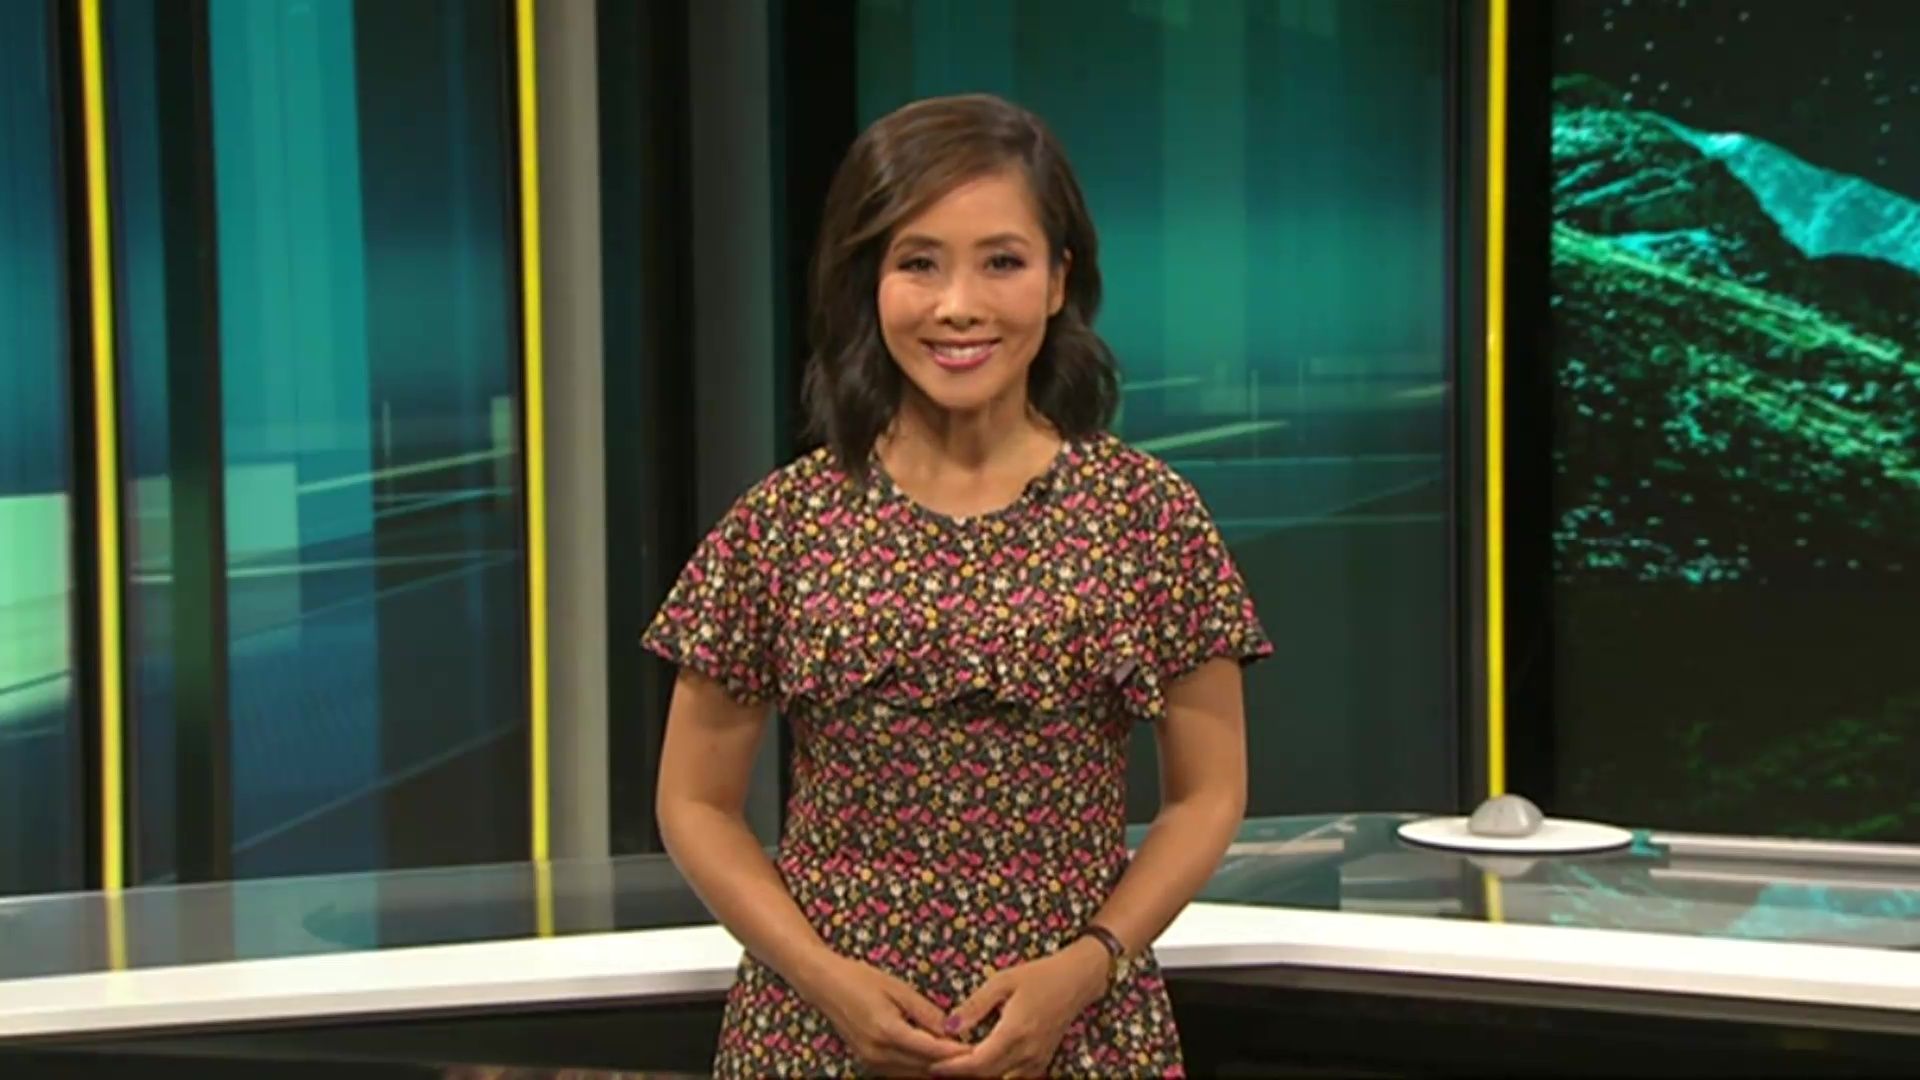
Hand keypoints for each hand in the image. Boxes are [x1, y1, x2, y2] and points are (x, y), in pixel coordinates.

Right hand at [792, 950, 970, 1074]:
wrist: (824, 984)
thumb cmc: (860, 978)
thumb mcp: (898, 988)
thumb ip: (926, 1012)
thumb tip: (953, 1030)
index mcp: (887, 1031)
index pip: (931, 1050)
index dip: (957, 1053)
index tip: (979, 1052)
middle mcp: (878, 1053)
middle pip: (925, 1068)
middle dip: (952, 1067)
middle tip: (979, 1063)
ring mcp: (871, 1061)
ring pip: (914, 1075)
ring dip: (939, 1071)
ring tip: (964, 1066)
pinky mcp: (869, 1062)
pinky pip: (901, 1072)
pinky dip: (921, 1070)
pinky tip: (938, 1063)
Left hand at [929, 939, 1110, 1077]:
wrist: (1077, 980)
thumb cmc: (1038, 975)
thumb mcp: (1002, 981)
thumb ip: (975, 1005)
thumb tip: (949, 1026)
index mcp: (1015, 1032)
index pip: (978, 1063)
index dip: (953, 1068)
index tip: (933, 1065)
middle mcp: (1027, 1053)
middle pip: (987, 1076)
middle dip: (960, 1074)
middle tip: (937, 1066)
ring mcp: (1037, 1060)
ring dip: (978, 1075)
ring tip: (956, 1065)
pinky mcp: (1042, 1062)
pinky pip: (1014, 1077)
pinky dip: (995, 1074)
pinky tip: (981, 1063)